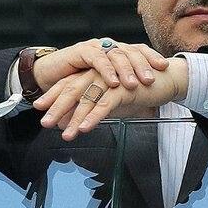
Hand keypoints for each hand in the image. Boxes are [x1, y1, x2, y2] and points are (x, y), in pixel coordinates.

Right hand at [32, 39, 168, 91]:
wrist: (50, 76)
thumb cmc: (80, 84)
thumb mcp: (106, 88)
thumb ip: (125, 93)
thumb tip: (152, 107)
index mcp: (118, 52)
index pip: (139, 50)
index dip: (152, 56)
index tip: (165, 67)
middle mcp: (108, 46)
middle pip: (131, 51)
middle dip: (143, 65)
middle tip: (152, 80)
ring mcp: (95, 47)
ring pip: (116, 55)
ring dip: (126, 70)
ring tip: (135, 84)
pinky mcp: (81, 51)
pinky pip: (97, 59)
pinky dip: (106, 71)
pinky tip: (113, 83)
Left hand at [33, 57, 188, 140]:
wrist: (168, 79)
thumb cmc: (142, 90)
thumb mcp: (115, 102)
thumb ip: (96, 110)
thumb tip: (76, 125)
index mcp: (96, 74)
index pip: (70, 83)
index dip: (53, 95)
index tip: (39, 108)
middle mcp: (101, 74)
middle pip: (73, 89)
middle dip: (57, 107)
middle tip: (44, 123)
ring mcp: (112, 79)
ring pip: (87, 98)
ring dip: (74, 117)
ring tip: (65, 134)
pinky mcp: (124, 87)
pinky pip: (106, 103)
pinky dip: (94, 116)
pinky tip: (85, 128)